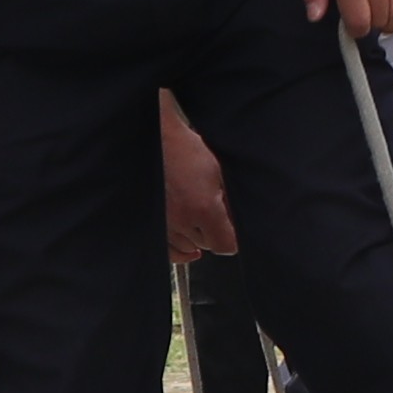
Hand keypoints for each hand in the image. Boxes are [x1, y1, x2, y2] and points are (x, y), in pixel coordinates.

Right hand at [158, 100, 238, 261]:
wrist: (159, 140)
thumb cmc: (187, 150)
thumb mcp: (220, 172)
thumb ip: (230, 200)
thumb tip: (239, 218)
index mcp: (204, 208)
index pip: (226, 244)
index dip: (234, 239)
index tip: (237, 231)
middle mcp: (182, 221)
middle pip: (207, 244)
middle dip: (216, 232)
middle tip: (217, 213)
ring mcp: (165, 223)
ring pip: (188, 246)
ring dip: (198, 237)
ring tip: (201, 218)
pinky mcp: (153, 221)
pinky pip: (167, 249)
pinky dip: (180, 252)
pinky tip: (190, 250)